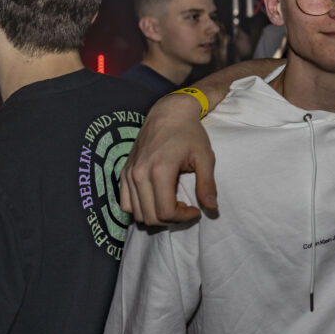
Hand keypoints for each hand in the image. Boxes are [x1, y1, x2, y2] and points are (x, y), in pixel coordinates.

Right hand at [120, 92, 216, 224]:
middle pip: (150, 217)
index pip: (165, 212)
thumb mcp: (205, 157)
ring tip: (173, 204)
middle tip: (186, 209)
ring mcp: (129, 173)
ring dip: (156, 216)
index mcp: (159, 170)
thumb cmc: (190, 133)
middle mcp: (139, 174)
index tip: (196, 210)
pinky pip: (125, 203)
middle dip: (171, 219)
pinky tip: (157, 200)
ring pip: (136, 213)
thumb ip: (207, 184)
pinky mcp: (123, 172)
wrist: (168, 113)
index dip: (183, 218)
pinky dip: (140, 208)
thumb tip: (211, 209)